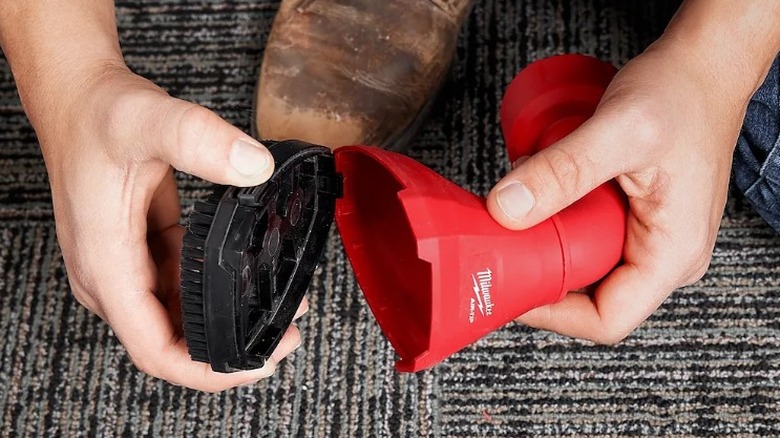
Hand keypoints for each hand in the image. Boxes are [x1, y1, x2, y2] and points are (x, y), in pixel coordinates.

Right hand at [29, 61, 305, 390]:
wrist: (76, 96)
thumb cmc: (96, 113)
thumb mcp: (148, 119)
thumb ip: (199, 139)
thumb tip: (255, 167)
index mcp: (106, 262)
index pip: (153, 347)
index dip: (205, 369)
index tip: (255, 364)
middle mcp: (111, 275)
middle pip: (170, 341)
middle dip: (228, 349)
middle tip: (285, 333)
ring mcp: (126, 265)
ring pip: (177, 315)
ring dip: (224, 320)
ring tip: (279, 309)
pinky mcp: (141, 251)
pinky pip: (179, 287)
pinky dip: (213, 291)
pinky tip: (247, 280)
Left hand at [487, 32, 768, 342]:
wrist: (703, 66)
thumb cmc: (682, 94)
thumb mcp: (620, 130)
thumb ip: (564, 171)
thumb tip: (507, 210)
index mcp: (672, 254)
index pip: (606, 319)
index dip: (550, 314)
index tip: (507, 288)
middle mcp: (663, 256)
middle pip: (588, 296)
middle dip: (539, 272)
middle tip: (500, 242)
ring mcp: (648, 238)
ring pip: (583, 263)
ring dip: (544, 240)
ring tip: (519, 207)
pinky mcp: (633, 219)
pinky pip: (586, 236)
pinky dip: (556, 220)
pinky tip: (538, 194)